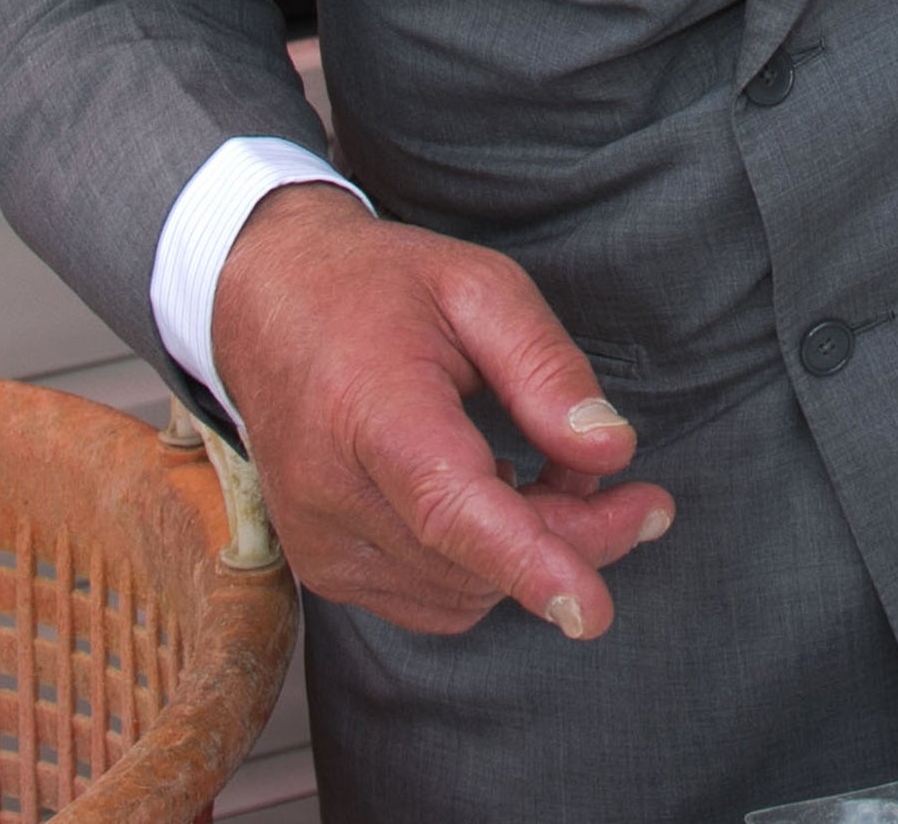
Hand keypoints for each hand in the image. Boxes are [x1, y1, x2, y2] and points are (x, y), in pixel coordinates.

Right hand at [210, 185, 673, 638]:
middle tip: (633, 491)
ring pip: (463, 591)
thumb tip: (613, 449)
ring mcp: (319, 542)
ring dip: (531, 548)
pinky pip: (432, 598)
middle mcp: (332, 493)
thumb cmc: (377, 288)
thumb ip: (548, 369)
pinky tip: (496, 495)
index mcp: (370, 411)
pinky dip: (485, 564)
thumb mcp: (480, 289)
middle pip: (477, 559)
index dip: (530, 562)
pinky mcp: (323, 568)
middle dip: (576, 537)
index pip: (452, 508)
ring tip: (549, 468)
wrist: (264, 303)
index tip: (592, 609)